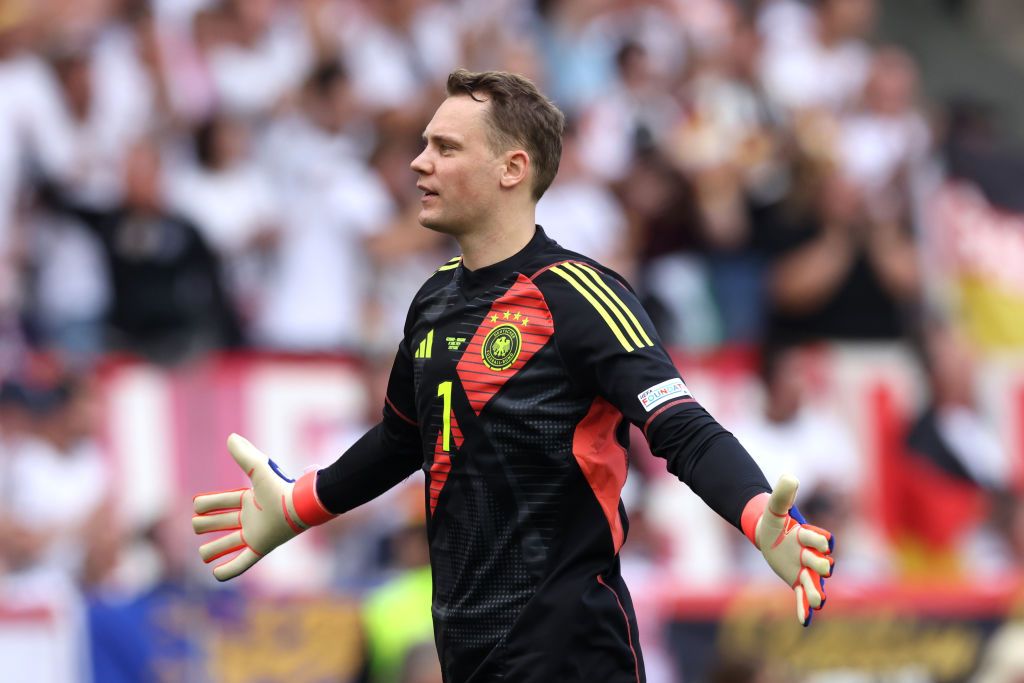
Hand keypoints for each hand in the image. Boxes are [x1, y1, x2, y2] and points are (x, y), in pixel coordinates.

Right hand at [192, 433, 334, 580]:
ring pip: (229, 544)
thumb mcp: (258, 469)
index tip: (196, 505)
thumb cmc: (280, 487)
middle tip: (196, 525)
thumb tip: (231, 437)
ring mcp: (255, 535)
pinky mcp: (261, 548)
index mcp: (249, 500)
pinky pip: (242, 563)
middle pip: (222, 523)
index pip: (222, 502)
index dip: (208, 503)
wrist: (300, 506)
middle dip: (206, 525)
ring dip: (214, 549)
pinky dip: (229, 570)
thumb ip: (245, 455)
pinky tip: (216, 574)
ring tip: (202, 554)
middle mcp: (251, 518)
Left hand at [743, 475, 834, 625]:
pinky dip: (804, 608)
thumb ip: (783, 494)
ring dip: (817, 592)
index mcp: (808, 536)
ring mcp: (804, 569)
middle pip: (821, 562)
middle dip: (823, 566)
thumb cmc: (774, 518)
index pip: (819, 539)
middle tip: (825, 570)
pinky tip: (805, 620)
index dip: (821, 541)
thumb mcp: (775, 506)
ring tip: (819, 601)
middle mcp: (810, 554)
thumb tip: (790, 477)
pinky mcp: (797, 580)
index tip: (825, 543)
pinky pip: (802, 595)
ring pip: (814, 583)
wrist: (768, 533)